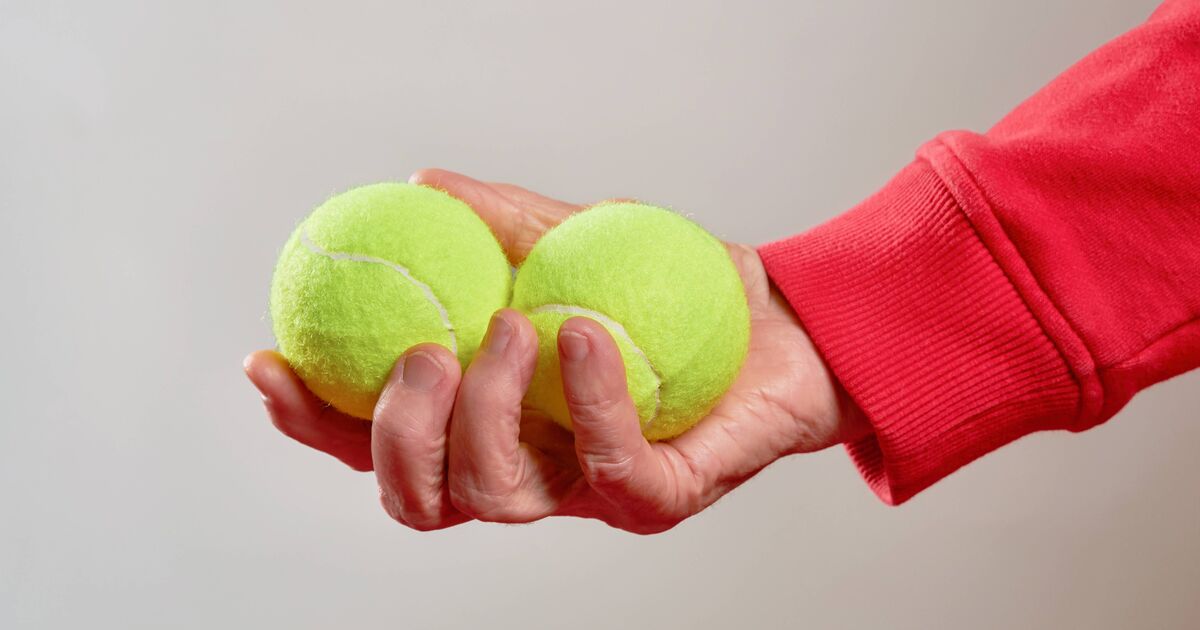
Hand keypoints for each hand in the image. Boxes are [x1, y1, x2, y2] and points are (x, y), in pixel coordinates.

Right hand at [244, 170, 868, 533]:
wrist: (791, 320)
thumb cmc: (681, 289)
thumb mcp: (581, 236)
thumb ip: (503, 222)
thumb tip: (420, 185)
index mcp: (491, 423)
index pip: (382, 445)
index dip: (317, 423)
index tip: (269, 361)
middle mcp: (531, 472)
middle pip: (421, 500)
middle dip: (395, 436)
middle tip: (417, 351)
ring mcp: (592, 495)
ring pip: (496, 498)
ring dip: (483, 412)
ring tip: (508, 327)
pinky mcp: (660, 499)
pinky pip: (608, 470)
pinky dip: (585, 399)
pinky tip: (580, 330)